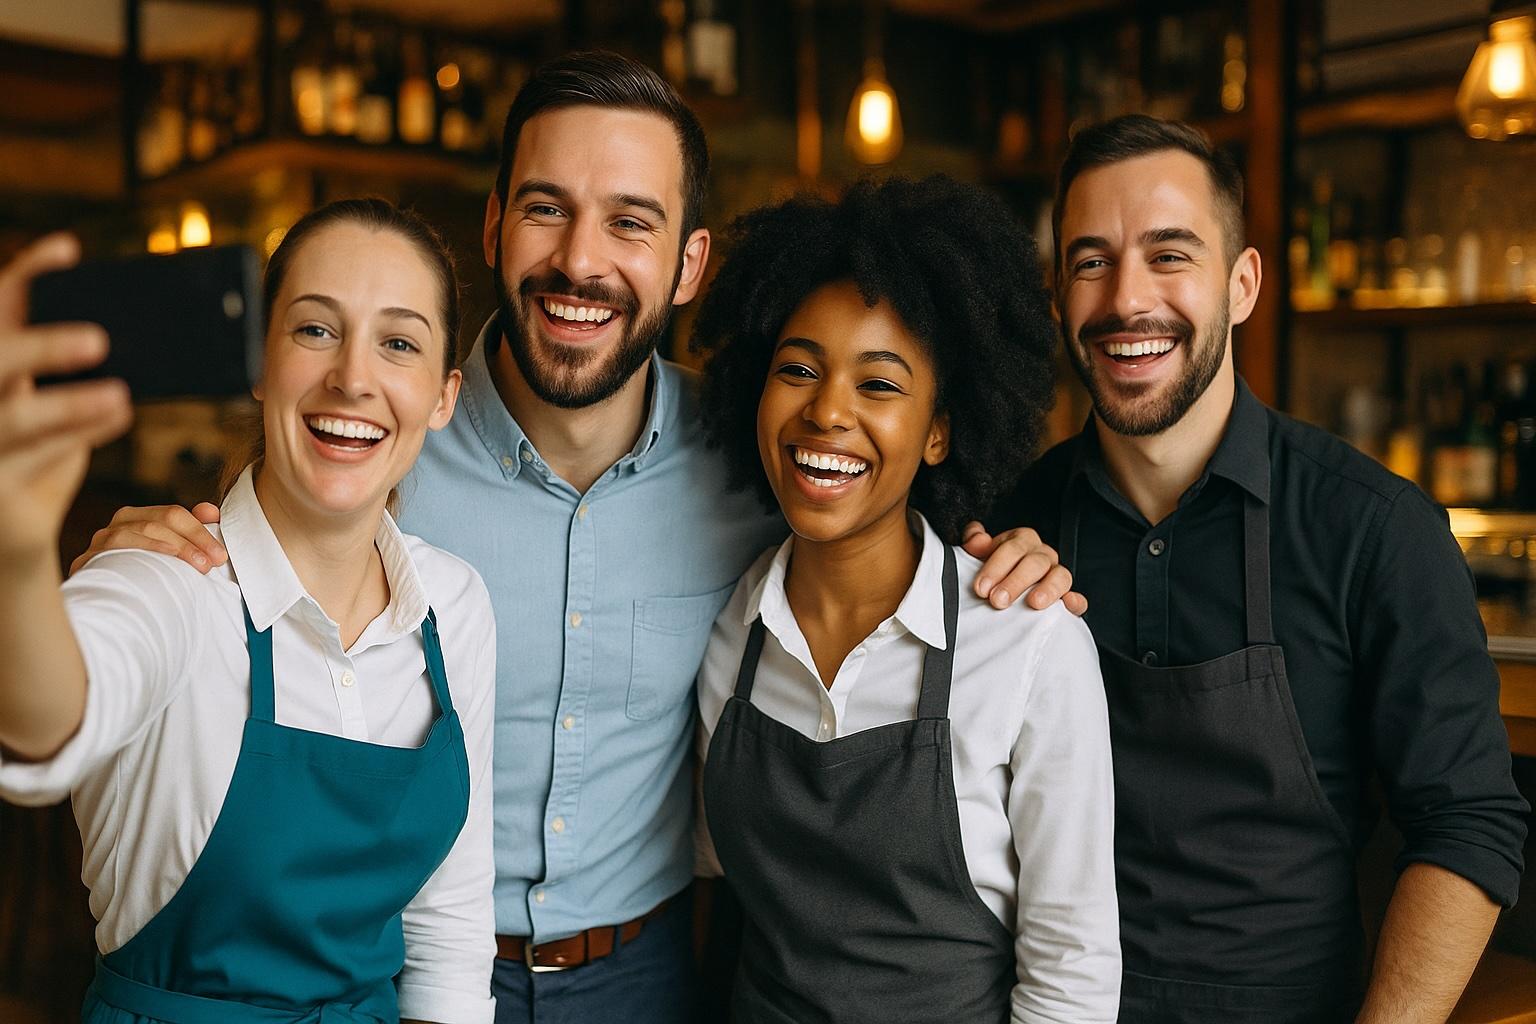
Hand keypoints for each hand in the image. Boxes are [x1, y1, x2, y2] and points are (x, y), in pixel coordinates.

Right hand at [0, 234, 131, 564]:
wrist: (15, 529)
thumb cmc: (38, 454)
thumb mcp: (51, 407)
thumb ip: (72, 372)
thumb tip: (135, 334)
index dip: (27, 275)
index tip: (69, 249)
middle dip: (42, 346)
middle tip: (99, 340)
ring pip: (16, 416)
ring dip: (70, 402)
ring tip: (120, 394)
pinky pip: (39, 456)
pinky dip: (82, 433)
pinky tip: (119, 415)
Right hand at [70, 501, 225, 575]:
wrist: (108, 612)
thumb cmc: (145, 580)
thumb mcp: (170, 556)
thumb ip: (190, 531)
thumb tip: (210, 510)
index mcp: (138, 518)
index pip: (173, 514)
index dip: (200, 531)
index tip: (220, 555)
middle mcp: (117, 525)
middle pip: (160, 520)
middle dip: (192, 540)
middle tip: (213, 563)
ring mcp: (100, 542)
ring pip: (138, 531)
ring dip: (174, 547)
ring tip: (198, 566)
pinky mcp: (87, 561)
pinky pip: (115, 548)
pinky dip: (142, 550)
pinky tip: (160, 562)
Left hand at [961, 521, 1086, 614]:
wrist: (1004, 590)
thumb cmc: (994, 571)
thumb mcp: (980, 556)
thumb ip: (975, 544)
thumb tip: (978, 539)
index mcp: (1022, 541)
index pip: (1013, 548)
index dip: (996, 567)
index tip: (981, 588)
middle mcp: (1042, 555)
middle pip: (1034, 563)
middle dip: (1015, 582)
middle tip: (997, 600)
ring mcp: (1057, 575)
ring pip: (1060, 576)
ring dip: (1047, 589)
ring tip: (1033, 603)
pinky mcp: (1068, 598)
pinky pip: (1077, 598)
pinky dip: (1075, 601)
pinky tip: (1068, 605)